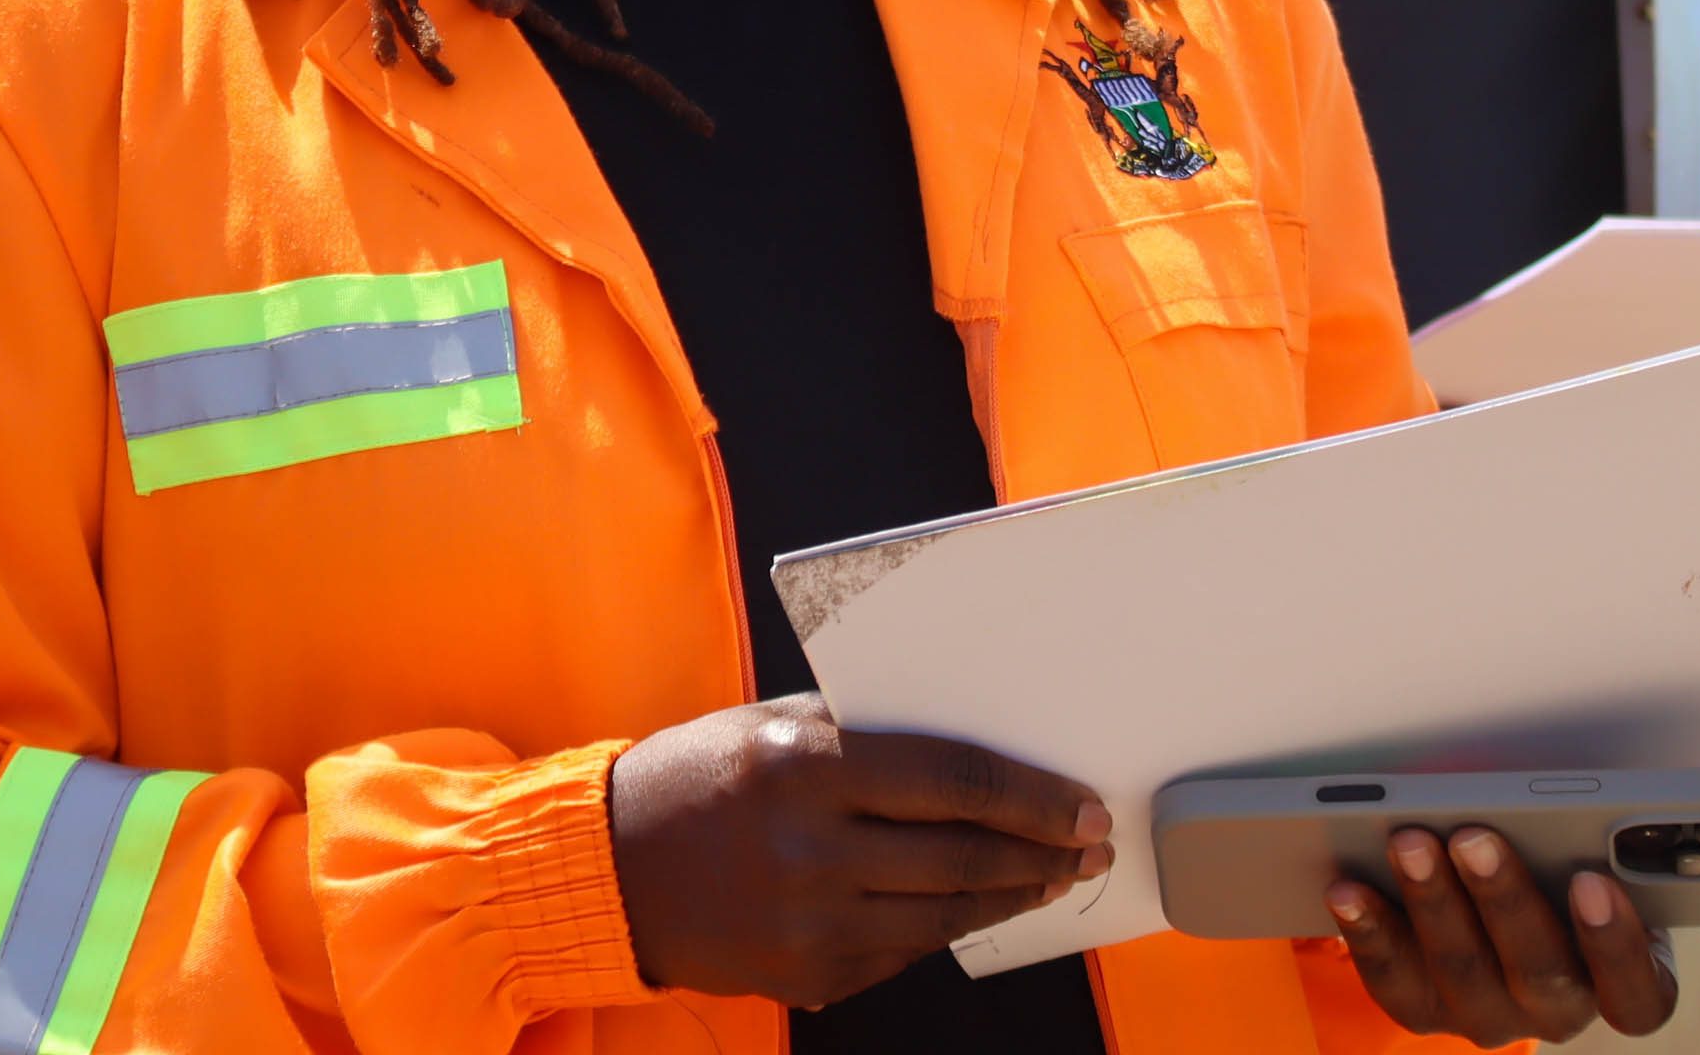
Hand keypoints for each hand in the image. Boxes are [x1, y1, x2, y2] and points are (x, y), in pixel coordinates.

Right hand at [607, 695, 1109, 1007]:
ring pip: (945, 916)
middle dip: (1042, 853)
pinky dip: (948, 926)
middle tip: (1090, 845)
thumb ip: (868, 735)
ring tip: (1054, 878)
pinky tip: (978, 905)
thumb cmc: (703, 775)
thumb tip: (983, 750)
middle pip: (962, 857)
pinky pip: (902, 951)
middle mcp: (809, 849)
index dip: (1033, 798)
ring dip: (1013, 897)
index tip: (1081, 805)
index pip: (953, 781)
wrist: (609, 870)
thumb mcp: (777, 724)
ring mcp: (808, 923)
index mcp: (806, 765)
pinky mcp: (806, 975)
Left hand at [1325, 825, 1681, 1041]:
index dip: (1615, 942)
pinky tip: (1347, 887)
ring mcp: (1491, 1016)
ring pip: (1463, 972)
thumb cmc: (1564, 853)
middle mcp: (1561, 1009)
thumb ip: (1583, 825)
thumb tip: (1528, 784)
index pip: (1639, 992)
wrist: (1503, 894)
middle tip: (1473, 836)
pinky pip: (1396, 982)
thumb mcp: (1590, 838)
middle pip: (1540, 973)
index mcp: (1627, 978)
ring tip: (1407, 841)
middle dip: (1503, 897)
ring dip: (1432, 902)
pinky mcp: (1427, 1011)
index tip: (1591, 878)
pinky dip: (1370, 931)